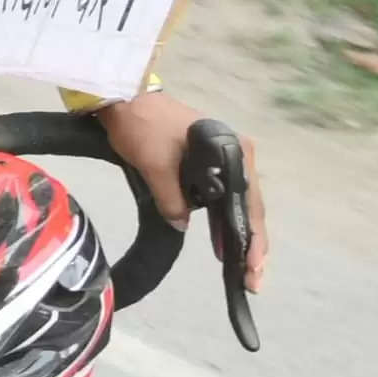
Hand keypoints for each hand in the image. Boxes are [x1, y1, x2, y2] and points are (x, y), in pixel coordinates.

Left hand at [97, 92, 272, 292]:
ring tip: (242, 269)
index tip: (253, 268)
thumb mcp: (155, 166)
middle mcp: (238, 154)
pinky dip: (223, 219)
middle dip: (251, 244)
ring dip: (238, 234)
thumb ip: (171, 199)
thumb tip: (182, 224)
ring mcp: (225, 157)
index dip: (253, 239)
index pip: (250, 204)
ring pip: (237, 203)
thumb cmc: (142, 126)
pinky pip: (223, 195)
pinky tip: (223, 243)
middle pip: (250, 206)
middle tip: (252, 280)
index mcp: (234, 151)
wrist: (123, 96)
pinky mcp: (209, 160)